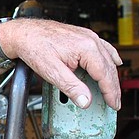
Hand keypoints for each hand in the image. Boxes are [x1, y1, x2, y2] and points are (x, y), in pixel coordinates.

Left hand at [0, 19, 122, 109]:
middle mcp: (90, 39)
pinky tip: (115, 62)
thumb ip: (71, 87)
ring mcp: (87, 36)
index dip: (110, 92)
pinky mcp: (82, 36)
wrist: (23, 33)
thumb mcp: (52, 72)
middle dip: (113, 87)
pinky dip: (110, 57)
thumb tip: (86, 101)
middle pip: (109, 67)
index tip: (113, 104)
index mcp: (86, 48)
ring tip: (114, 90)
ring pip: (108, 58)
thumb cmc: (34, 47)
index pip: (105, 74)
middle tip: (115, 102)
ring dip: (112, 75)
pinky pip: (103, 48)